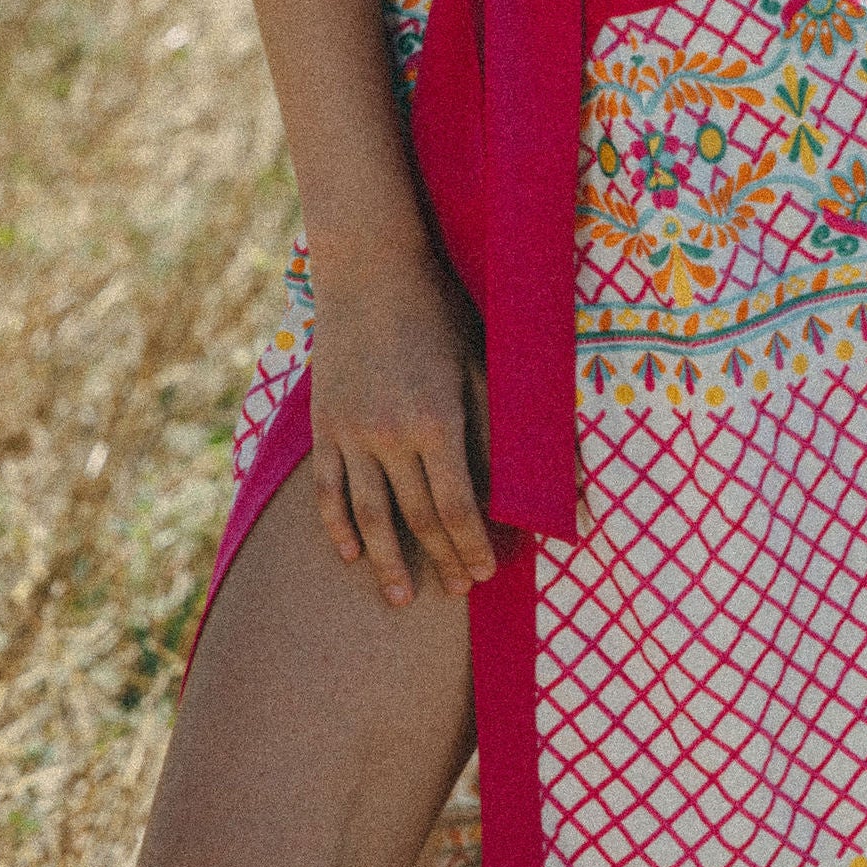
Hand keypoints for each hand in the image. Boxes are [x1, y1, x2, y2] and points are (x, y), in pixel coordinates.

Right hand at [305, 248, 497, 609]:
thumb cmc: (439, 310)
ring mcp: (351, 432)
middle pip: (416, 519)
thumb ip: (502, 422)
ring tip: (401, 598)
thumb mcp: (482, 362)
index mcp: (437, 420)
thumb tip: (541, 473)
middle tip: (456, 592)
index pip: (457, 506)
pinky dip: (338, 526)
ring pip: (368, 515)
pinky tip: (350, 553)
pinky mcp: (325, 425)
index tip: (485, 572)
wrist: (370, 268)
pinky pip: (328, 489)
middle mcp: (390, 435)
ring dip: (385, 563)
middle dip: (440, 560)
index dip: (472, 545)